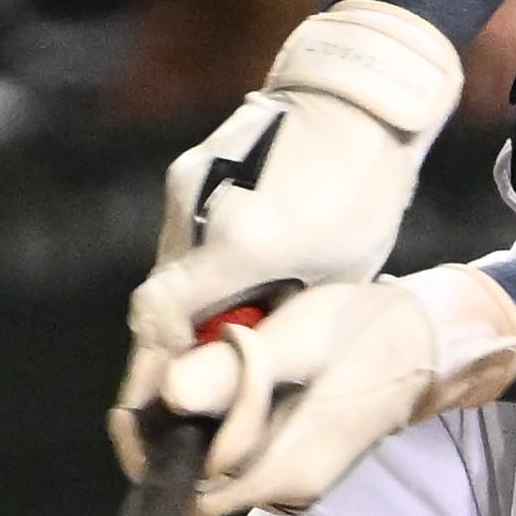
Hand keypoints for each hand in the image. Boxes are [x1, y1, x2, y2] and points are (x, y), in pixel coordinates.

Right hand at [114, 1, 462, 451]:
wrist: (359, 100)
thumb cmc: (363, 191)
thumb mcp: (336, 276)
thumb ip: (279, 322)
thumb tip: (242, 376)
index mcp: (242, 243)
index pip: (163, 322)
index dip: (152, 376)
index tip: (156, 415)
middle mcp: (199, 211)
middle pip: (156, 305)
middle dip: (163, 359)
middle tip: (176, 403)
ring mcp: (186, 187)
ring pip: (166, 274)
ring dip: (183, 317)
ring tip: (215, 348)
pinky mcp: (188, 173)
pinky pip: (181, 243)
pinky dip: (195, 279)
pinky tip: (225, 295)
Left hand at [157, 269, 515, 515]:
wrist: (422, 342)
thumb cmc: (362, 334)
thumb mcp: (296, 340)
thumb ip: (232, 373)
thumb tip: (166, 394)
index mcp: (285, 471)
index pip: (197, 479)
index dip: (186, 430)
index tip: (207, 378)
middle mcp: (287, 492)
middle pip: (203, 481)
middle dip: (191, 428)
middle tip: (207, 362)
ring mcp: (295, 484)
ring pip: (220, 469)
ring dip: (212, 422)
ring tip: (236, 363)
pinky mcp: (298, 468)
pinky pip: (243, 459)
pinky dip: (233, 424)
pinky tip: (252, 377)